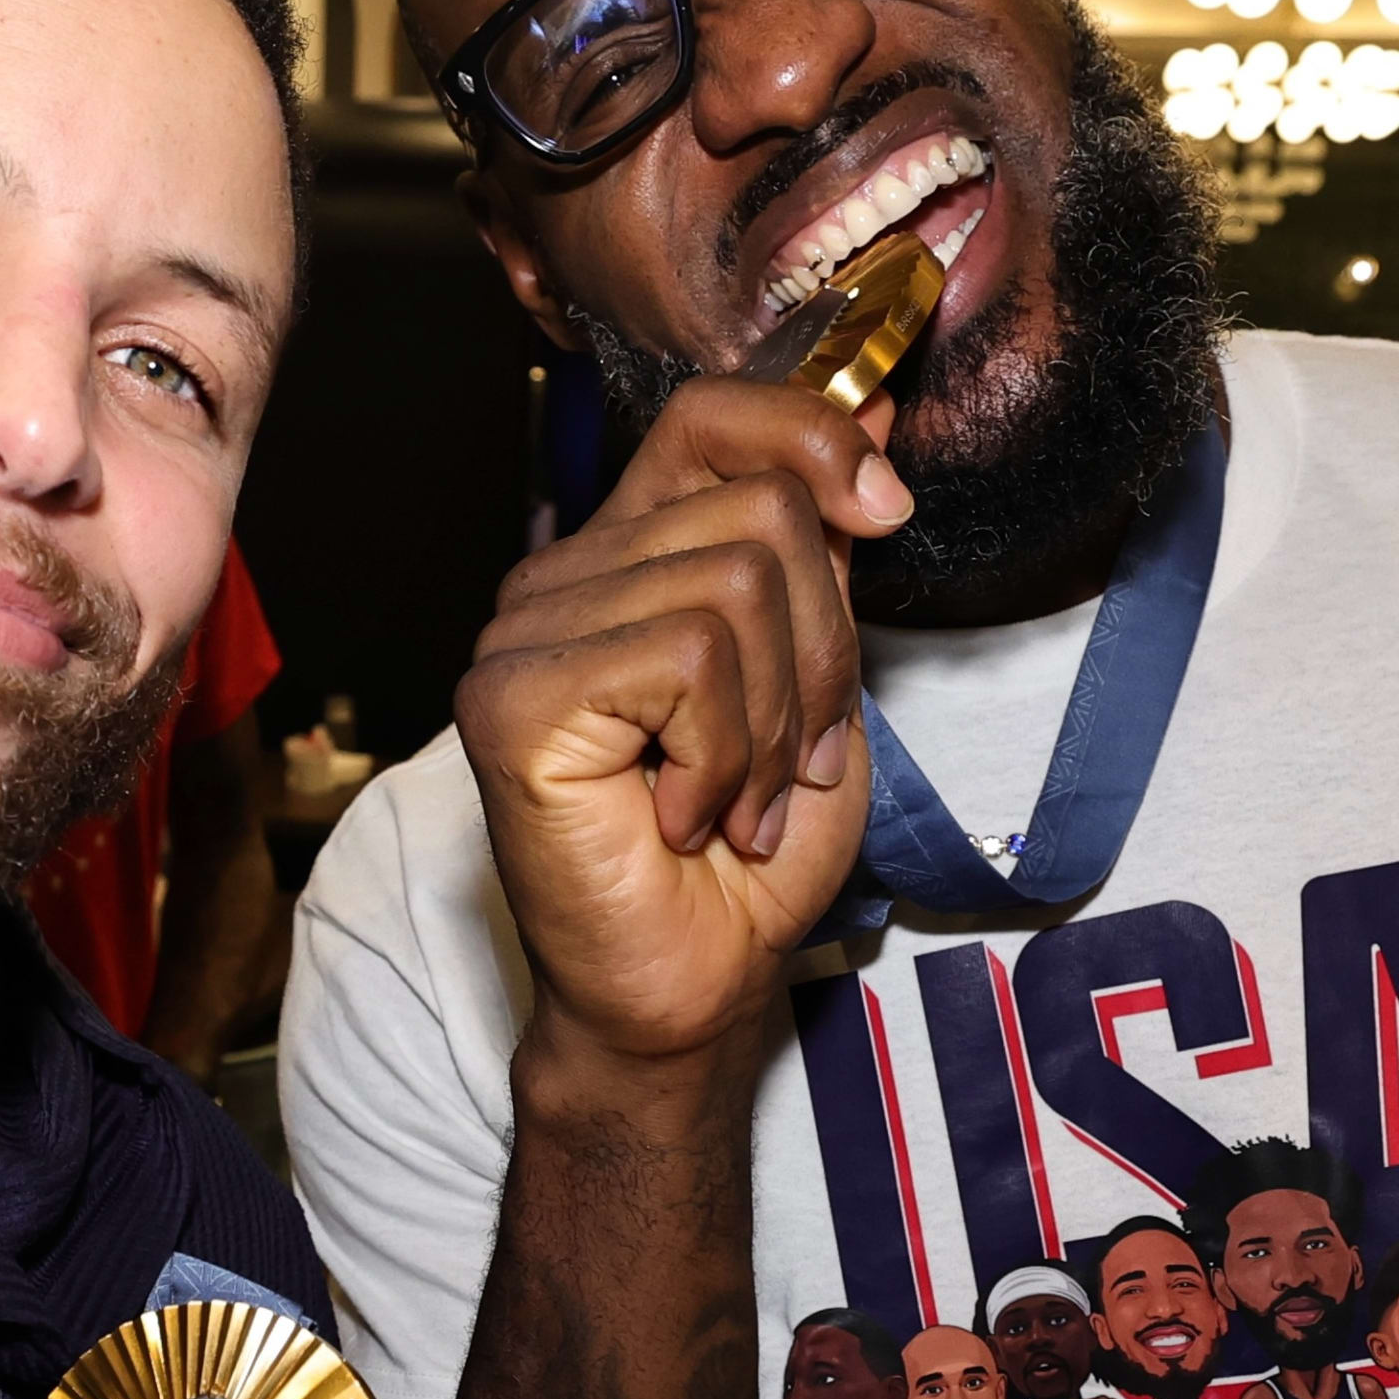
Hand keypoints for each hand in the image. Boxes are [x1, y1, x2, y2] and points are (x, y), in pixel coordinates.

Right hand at [456, 379, 911, 1084]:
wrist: (692, 991)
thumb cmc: (748, 858)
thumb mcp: (818, 681)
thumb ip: (824, 554)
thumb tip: (877, 407)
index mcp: (632, 557)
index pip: (713, 416)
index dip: (812, 436)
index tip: (886, 512)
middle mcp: (566, 577)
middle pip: (760, 509)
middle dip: (821, 654)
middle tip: (789, 764)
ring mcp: (524, 633)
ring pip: (734, 583)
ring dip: (776, 723)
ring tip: (738, 803)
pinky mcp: (512, 699)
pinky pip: (687, 660)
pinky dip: (725, 755)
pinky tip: (688, 817)